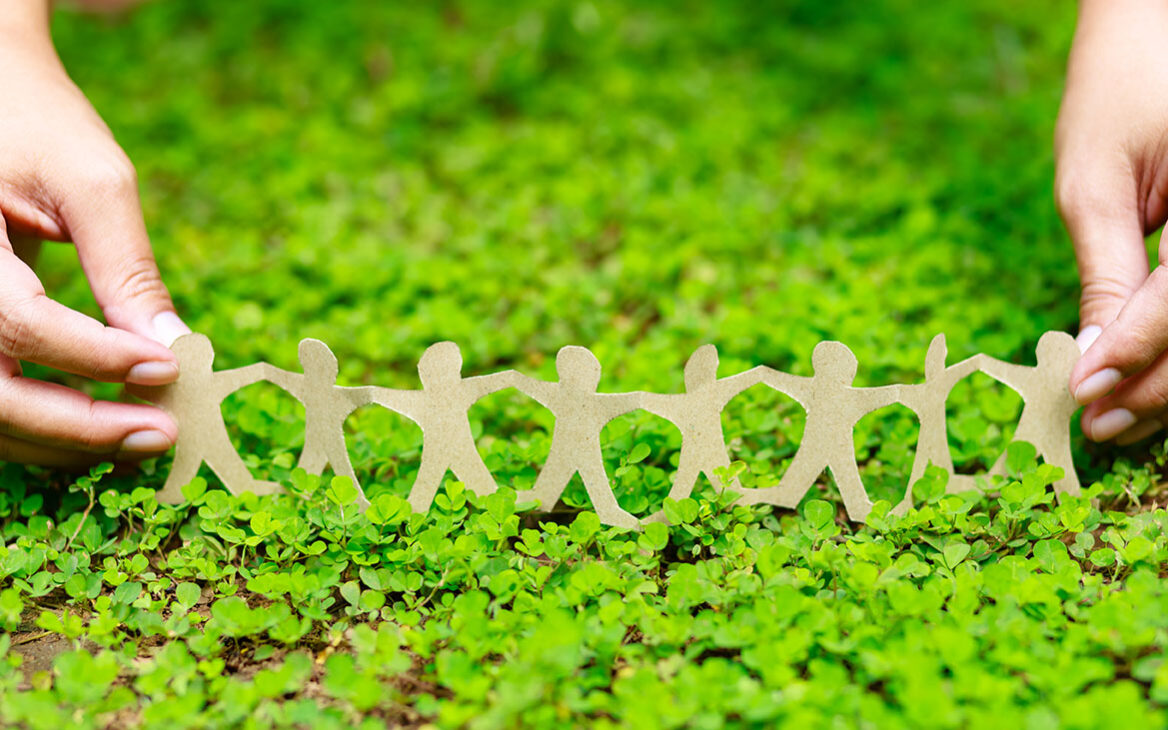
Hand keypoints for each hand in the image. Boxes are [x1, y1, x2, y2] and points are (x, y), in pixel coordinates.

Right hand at [0, 3, 187, 465]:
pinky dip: (42, 426)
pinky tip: (101, 427)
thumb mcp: (93, 182)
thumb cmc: (39, 125)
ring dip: (62, 440)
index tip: (169, 370)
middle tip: (160, 436)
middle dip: (78, 428)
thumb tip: (175, 350)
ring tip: (142, 440)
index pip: (16, 323)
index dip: (94, 358)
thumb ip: (128, 269)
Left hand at [1056, 0, 1167, 443]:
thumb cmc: (1122, 88)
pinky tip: (1152, 380)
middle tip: (1100, 426)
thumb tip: (1095, 358)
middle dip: (1160, 385)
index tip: (1085, 395)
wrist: (1156, 23)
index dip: (1138, 353)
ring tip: (1122, 420)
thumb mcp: (1098, 178)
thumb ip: (1105, 270)